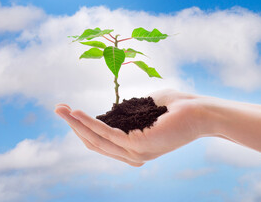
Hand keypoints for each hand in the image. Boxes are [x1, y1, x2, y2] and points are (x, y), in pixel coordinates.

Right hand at [54, 89, 206, 166]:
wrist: (202, 111)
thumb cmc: (176, 106)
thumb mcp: (143, 109)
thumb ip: (126, 114)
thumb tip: (112, 111)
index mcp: (133, 147)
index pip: (101, 142)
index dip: (82, 128)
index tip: (70, 112)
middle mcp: (132, 153)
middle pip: (94, 143)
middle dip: (73, 126)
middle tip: (58, 109)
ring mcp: (135, 152)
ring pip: (96, 140)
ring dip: (75, 124)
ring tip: (60, 110)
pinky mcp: (139, 145)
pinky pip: (107, 134)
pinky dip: (89, 123)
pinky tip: (76, 113)